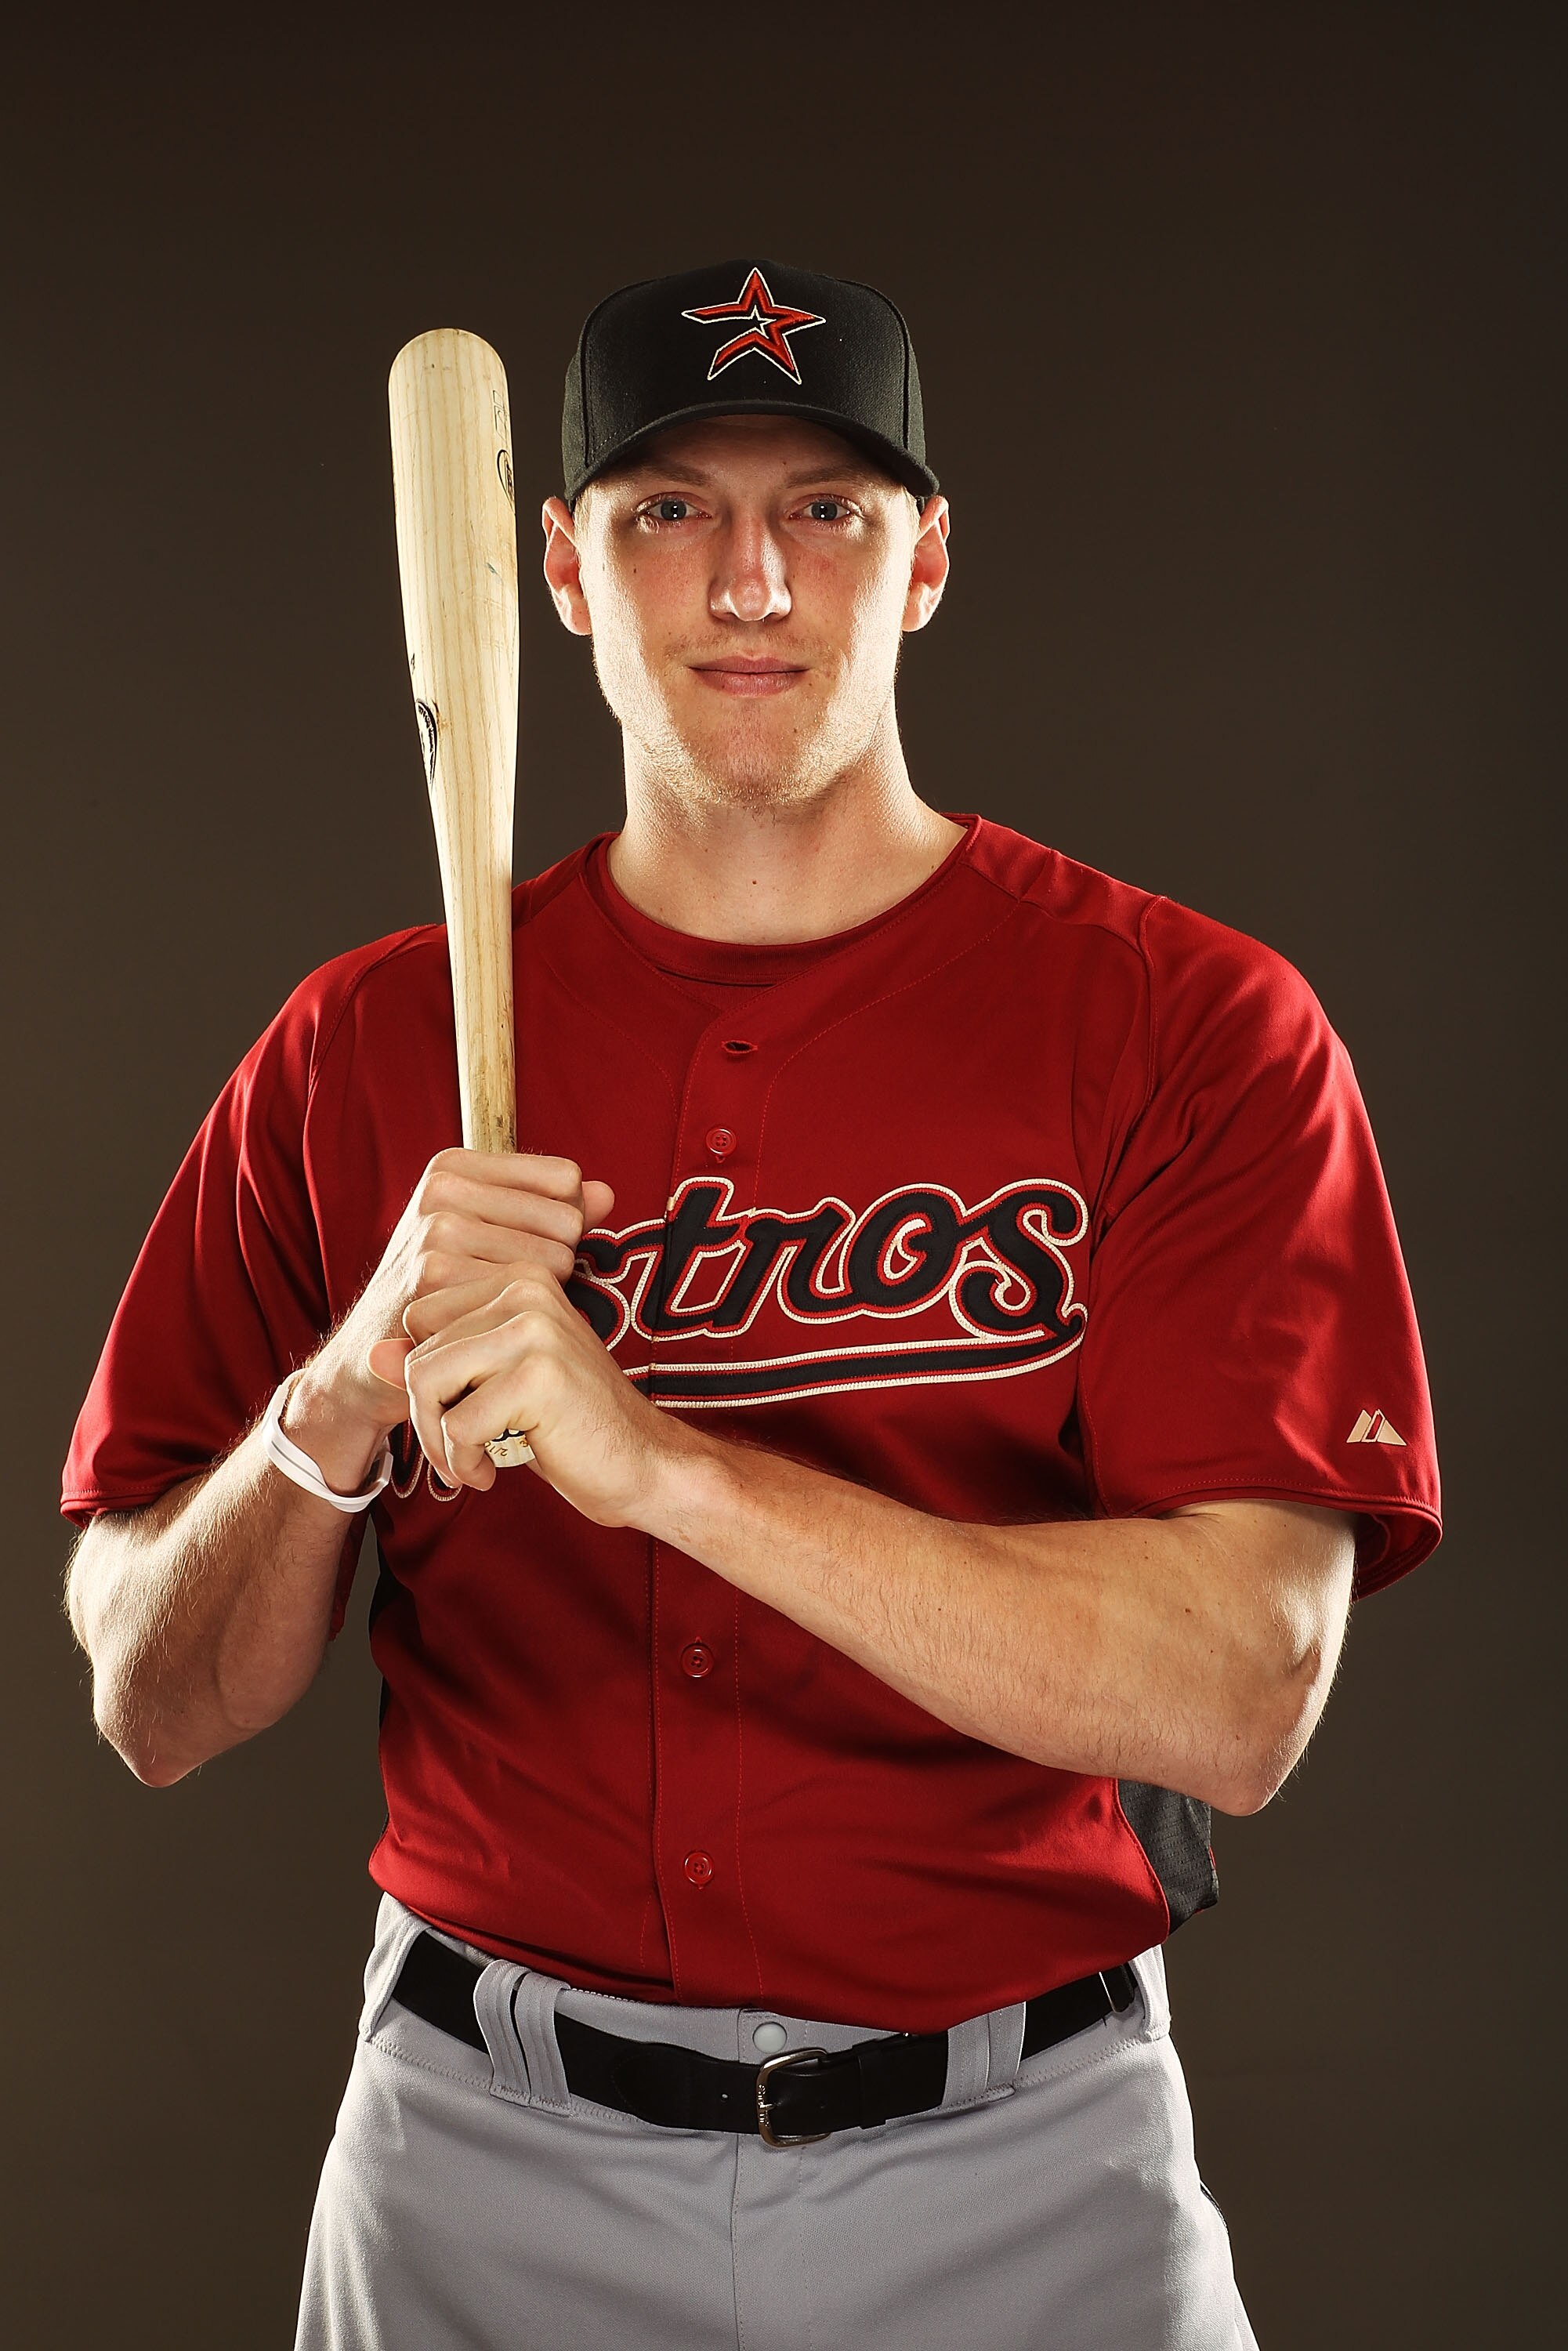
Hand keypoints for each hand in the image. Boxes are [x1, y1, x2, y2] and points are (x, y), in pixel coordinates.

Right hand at [303, 1150, 614, 1446]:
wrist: (373, 1357)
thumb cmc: (442, 1293)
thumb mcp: (488, 1236)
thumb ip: (550, 1210)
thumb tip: (606, 1193)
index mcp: (454, 1166)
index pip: (565, 1181)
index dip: (560, 1224)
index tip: (520, 1252)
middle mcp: (441, 1188)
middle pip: (567, 1219)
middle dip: (554, 1263)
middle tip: (503, 1290)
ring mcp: (436, 1230)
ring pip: (556, 1259)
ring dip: (539, 1297)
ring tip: (493, 1309)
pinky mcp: (435, 1277)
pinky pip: (530, 1294)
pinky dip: (522, 1321)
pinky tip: (488, 1331)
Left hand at [370, 1270, 692, 1523]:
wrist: (642, 1464)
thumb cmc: (568, 1424)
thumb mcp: (493, 1386)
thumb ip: (439, 1363)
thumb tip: (373, 1355)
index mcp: (519, 1277)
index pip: (420, 1316)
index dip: (426, 1376)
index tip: (462, 1412)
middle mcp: (527, 1288)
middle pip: (419, 1350)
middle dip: (427, 1413)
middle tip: (463, 1449)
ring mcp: (535, 1329)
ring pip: (427, 1381)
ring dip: (438, 1440)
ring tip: (472, 1462)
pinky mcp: (539, 1375)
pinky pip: (457, 1423)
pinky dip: (464, 1462)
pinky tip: (493, 1474)